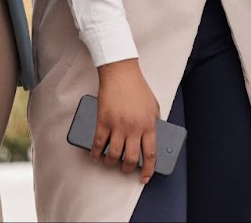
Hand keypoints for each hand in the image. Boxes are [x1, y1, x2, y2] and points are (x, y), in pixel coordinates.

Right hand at [94, 59, 160, 182]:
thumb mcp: (154, 107)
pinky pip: (98, 144)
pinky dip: (96, 154)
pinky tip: (96, 156)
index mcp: (149, 125)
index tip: (145, 177)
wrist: (121, 74)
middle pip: (131, 158)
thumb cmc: (138, 89)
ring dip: (111, 163)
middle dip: (129, 169)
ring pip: (114, 155)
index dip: (149, 169)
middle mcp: (134, 128)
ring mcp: (117, 126)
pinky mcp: (103, 121)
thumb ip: (153, 123)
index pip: (151, 154)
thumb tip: (151, 140)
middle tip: (126, 169)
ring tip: (111, 162)